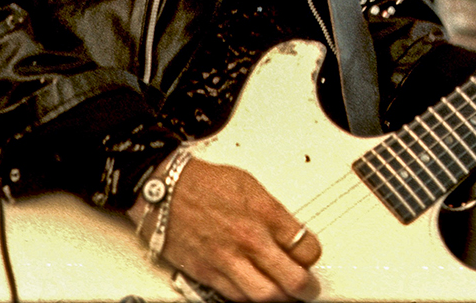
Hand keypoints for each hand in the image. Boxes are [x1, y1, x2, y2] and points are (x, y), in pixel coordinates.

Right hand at [140, 156, 321, 301]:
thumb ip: (273, 214)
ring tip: (283, 294)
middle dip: (306, 289)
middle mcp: (250, 240)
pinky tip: (254, 290)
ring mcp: (229, 260)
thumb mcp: (250, 186)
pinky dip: (249, 298)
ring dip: (280, 299)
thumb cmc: (204, 184)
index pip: (307, 249)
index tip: (308, 258)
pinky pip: (236, 297)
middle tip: (307, 289)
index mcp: (266, 213)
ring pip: (266, 297)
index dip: (311, 257)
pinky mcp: (208, 274)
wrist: (164, 189)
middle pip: (293, 280)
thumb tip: (291, 235)